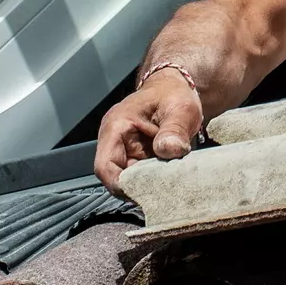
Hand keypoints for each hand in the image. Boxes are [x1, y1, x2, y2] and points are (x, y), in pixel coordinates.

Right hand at [94, 66, 207, 190]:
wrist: (177, 90)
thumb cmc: (173, 94)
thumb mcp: (180, 109)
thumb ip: (174, 130)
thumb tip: (170, 150)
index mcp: (116, 127)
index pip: (105, 166)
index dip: (120, 185)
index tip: (144, 194)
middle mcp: (115, 142)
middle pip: (116, 178)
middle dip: (139, 188)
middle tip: (164, 190)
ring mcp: (126, 152)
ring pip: (130, 181)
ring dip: (148, 186)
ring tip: (170, 184)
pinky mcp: (137, 159)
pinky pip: (141, 178)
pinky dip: (154, 182)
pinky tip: (170, 180)